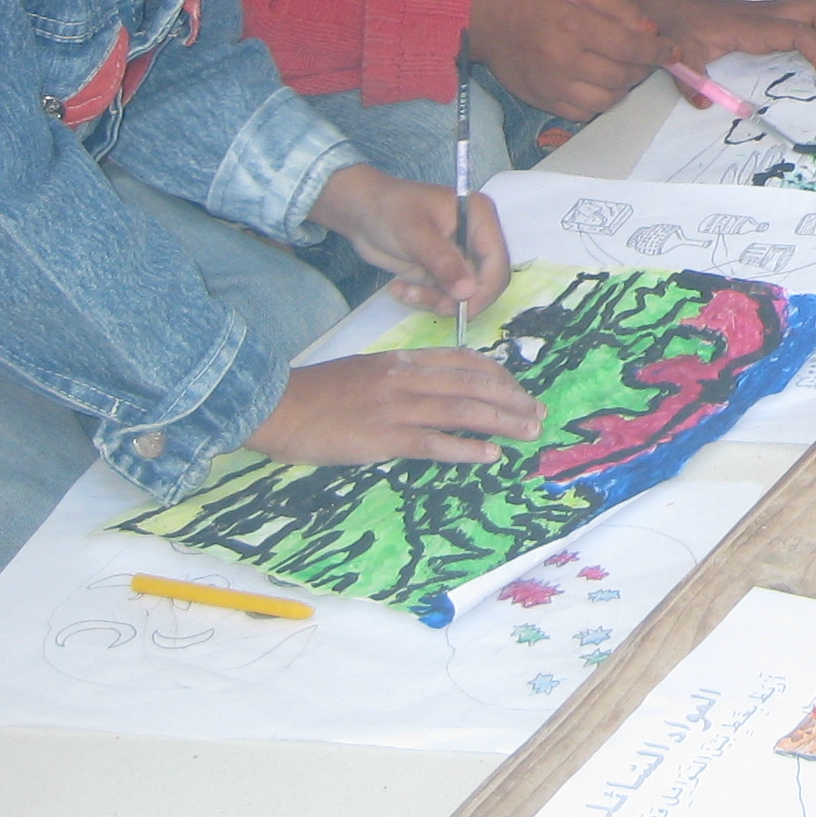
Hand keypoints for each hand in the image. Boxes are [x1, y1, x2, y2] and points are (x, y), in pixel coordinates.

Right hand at [247, 347, 543, 465]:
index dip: (498, 375)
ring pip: (464, 410)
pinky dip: (467, 449)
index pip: (464, 361)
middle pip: (474, 385)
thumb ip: (401, 376)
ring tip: (528, 432)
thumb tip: (433, 389)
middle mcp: (407, 378)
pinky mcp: (385, 438)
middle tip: (538, 413)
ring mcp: (398, 407)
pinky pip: (436, 443)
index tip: (518, 388)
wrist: (277, 405)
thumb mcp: (366, 371)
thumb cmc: (316, 393)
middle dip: (512, 399)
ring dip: (503, 422)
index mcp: (402, 360)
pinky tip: (490, 456)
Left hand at [308, 161, 509, 320]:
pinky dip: (422, 298)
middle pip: (484, 280)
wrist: (361, 212)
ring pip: (462, 293)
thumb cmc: (390, 210)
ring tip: (404, 291)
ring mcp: (459, 255)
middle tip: (431, 305)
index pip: (496, 260)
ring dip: (434, 299)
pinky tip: (399, 288)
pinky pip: (442, 295)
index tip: (463, 309)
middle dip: (457, 297)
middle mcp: (475, 237)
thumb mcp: (415, 234)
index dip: (485, 288)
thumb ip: (443, 262)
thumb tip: (468, 292)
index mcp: (479, 218)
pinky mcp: (442, 270)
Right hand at [465, 0, 660, 119]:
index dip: (659, 51)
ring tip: (623, 70)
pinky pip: (583, 113)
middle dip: (644, 69)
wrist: (482, 15)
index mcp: (573, 25)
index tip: (672, 51)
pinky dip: (599, 102)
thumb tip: (649, 30)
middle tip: (646, 57)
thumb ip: (617, 4)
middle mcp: (563, 60)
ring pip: (606, 101)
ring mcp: (550, 85)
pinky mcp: (540, 100)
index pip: (631, 47)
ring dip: (624, 88)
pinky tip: (598, 84)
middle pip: (623, 77)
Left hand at [635, 0, 815, 79]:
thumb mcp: (679, 55)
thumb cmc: (680, 31)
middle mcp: (766, 13)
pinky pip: (806, 4)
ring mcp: (770, 9)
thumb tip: (703, 103)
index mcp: (751, 26)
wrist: (672, 9)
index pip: (797, 32)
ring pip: (815, 1)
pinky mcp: (769, 11)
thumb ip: (690, 79)